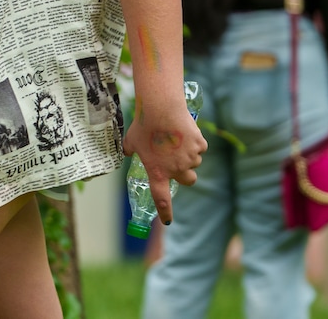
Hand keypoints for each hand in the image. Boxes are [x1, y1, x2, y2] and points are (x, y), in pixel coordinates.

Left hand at [123, 105, 206, 224]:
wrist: (161, 108)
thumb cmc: (144, 125)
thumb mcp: (131, 141)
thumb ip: (130, 150)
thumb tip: (127, 152)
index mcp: (158, 173)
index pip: (161, 200)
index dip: (165, 212)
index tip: (167, 220)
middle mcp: (176, 169)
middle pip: (189, 180)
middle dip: (186, 175)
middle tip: (179, 163)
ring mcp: (190, 157)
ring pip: (195, 161)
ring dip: (189, 155)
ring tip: (177, 138)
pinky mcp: (199, 144)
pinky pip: (200, 147)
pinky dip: (195, 142)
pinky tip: (185, 130)